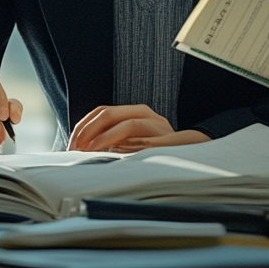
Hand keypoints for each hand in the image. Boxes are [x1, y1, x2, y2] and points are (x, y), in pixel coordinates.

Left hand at [68, 104, 209, 152]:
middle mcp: (146, 114)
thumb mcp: (133, 145)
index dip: (84, 126)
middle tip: (76, 148)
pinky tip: (115, 155)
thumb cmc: (160, 153)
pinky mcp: (167, 140)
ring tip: (90, 151)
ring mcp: (158, 126)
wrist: (196, 156)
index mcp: (135, 113)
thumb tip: (83, 151)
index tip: (72, 144)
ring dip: (105, 138)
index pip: (102, 111)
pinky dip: (128, 147)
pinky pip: (145, 141)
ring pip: (127, 123)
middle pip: (110, 113)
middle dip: (89, 130)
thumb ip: (114, 143)